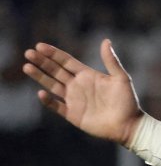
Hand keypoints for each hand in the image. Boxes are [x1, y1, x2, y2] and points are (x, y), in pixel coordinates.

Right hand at [23, 39, 143, 147]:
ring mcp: (74, 100)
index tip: (40, 45)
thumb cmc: (128, 101)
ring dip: (39, 77)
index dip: (53, 53)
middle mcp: (77, 85)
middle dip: (42, 62)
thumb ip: (111, 61)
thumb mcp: (121, 78)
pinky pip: (56, 106)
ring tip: (27, 67)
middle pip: (55, 71)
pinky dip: (48, 101)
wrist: (129, 125)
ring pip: (52, 86)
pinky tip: (42, 93)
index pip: (66, 61)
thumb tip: (106, 40)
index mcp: (87, 75)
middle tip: (28, 53)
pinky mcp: (73, 114)